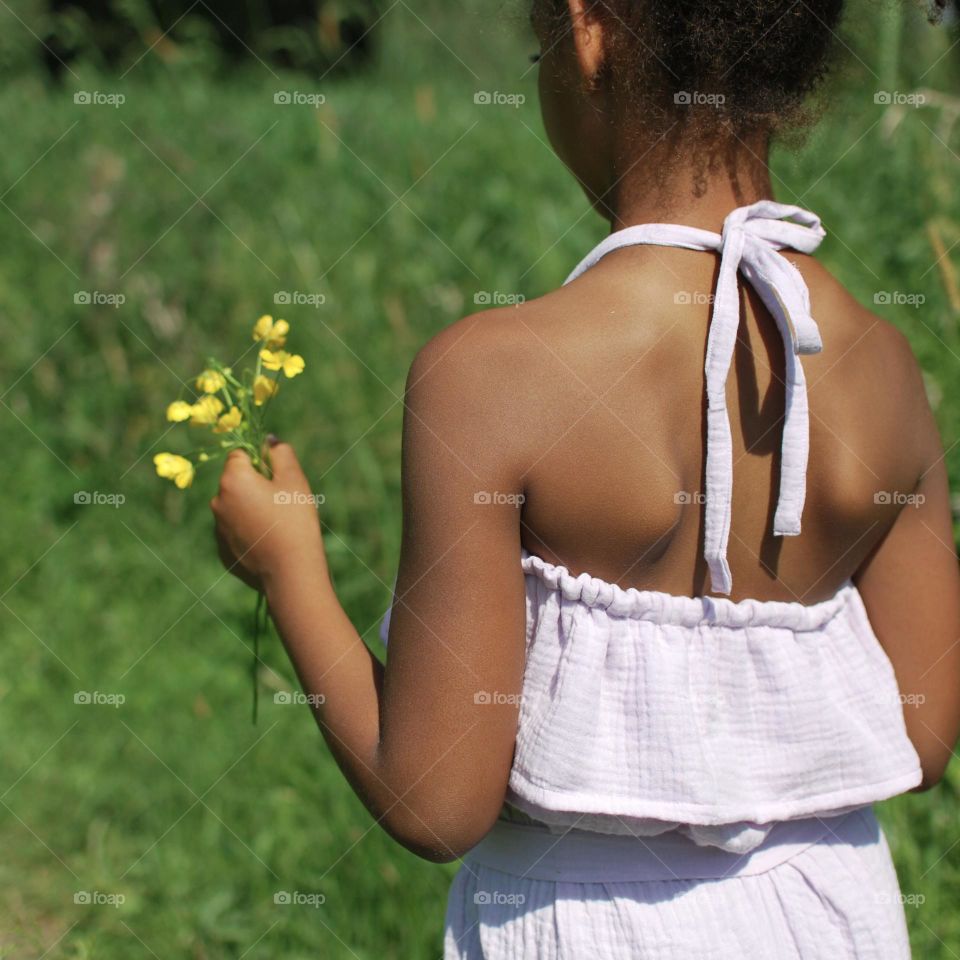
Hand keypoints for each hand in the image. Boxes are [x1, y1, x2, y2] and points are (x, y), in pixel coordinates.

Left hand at [210, 441, 326, 591]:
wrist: (290, 573)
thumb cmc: (294, 521)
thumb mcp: (295, 480)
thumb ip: (281, 453)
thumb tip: (268, 440)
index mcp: (232, 480)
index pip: (238, 455)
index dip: (259, 460)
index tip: (278, 476)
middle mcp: (218, 502)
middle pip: (235, 482)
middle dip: (255, 485)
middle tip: (282, 502)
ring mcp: (218, 529)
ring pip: (235, 507)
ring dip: (251, 509)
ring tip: (278, 525)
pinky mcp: (222, 551)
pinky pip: (235, 532)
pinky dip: (249, 532)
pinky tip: (270, 542)